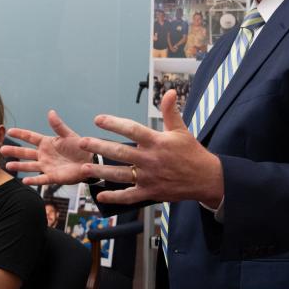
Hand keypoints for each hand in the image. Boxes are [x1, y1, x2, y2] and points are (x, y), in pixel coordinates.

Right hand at [1, 110, 92, 185]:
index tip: (9, 131)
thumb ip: (58, 126)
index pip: (30, 137)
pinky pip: (41, 179)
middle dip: (14, 151)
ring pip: (29, 166)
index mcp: (47, 143)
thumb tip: (50, 112)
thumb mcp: (69, 135)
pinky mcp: (53, 176)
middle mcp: (44, 155)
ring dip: (19, 166)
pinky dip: (33, 180)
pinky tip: (24, 181)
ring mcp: (47, 166)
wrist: (90, 162)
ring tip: (8, 166)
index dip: (20, 134)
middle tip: (1, 149)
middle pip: (26, 153)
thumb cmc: (80, 147)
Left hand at [77, 90, 223, 206]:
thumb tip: (169, 91)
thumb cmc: (191, 152)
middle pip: (120, 153)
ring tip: (84, 168)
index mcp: (157, 142)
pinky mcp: (150, 192)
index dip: (114, 124)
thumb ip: (170, 112)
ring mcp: (149, 177)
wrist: (206, 178)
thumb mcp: (181, 130)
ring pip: (120, 175)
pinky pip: (129, 196)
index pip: (132, 130)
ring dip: (101, 172)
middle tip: (82, 143)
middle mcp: (151, 160)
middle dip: (99, 147)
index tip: (98, 119)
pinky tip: (100, 194)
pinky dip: (114, 197)